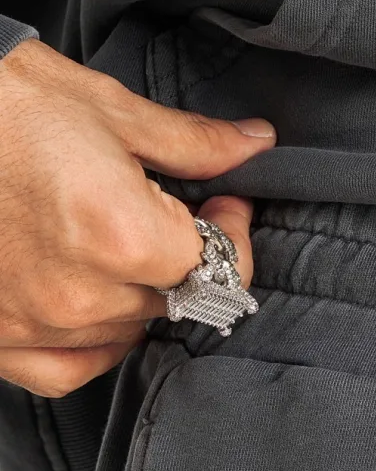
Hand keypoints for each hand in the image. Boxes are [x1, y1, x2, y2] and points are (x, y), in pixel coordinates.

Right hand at [0, 39, 273, 396]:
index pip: (219, 265)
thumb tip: (255, 146)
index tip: (223, 205)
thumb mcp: (107, 108)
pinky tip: (88, 304)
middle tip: (157, 210)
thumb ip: (192, 145)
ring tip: (103, 237)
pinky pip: (67, 370)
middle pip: (171, 298)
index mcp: (123, 236)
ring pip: (124, 330)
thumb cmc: (3, 100)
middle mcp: (82, 294)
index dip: (232, 231)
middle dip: (177, 257)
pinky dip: (87, 343)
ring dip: (130, 292)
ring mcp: (36, 323)